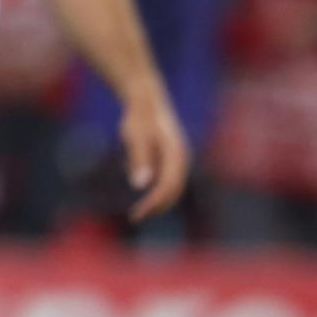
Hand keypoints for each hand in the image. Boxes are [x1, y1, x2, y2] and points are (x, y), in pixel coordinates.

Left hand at [118, 86, 189, 221]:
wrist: (145, 99)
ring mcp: (178, 160)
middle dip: (156, 206)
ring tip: (140, 212)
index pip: (168, 188)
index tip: (138, 214)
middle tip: (136, 217)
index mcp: (176, 156)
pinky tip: (141, 192)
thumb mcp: (135, 136)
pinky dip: (155, 190)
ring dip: (157, 201)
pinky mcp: (170, 159)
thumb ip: (139, 158)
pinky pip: (165, 180)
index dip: (154, 204)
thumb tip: (140, 184)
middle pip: (173, 191)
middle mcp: (181, 160)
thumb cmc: (139, 117)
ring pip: (171, 187)